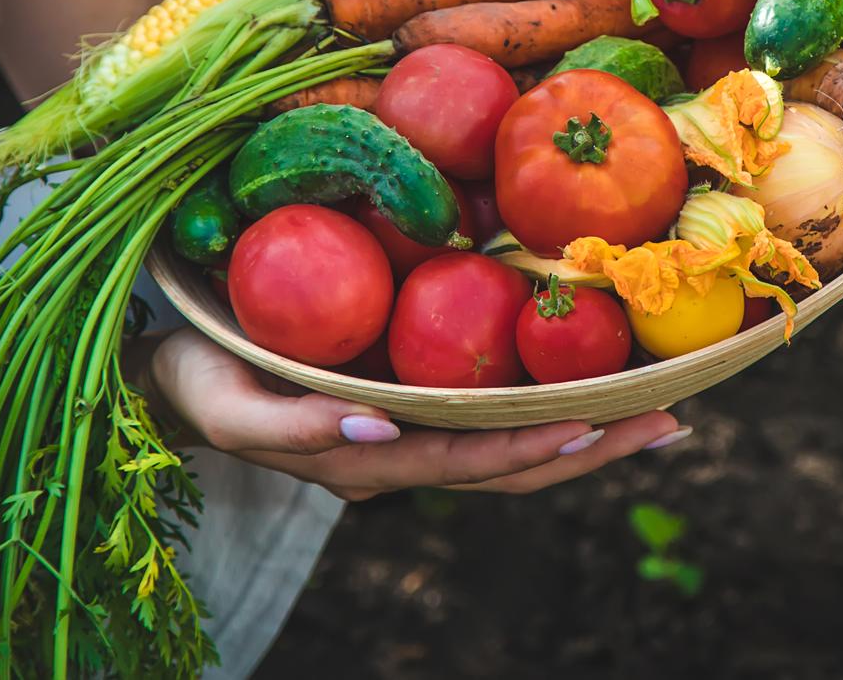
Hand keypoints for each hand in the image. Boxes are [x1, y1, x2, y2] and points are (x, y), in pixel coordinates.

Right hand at [145, 327, 686, 500]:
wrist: (174, 376)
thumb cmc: (200, 378)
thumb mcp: (229, 404)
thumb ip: (295, 427)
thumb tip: (376, 427)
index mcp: (366, 461)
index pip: (464, 462)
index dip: (528, 448)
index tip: (590, 425)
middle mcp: (401, 458)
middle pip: (510, 467)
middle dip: (590, 448)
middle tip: (667, 422)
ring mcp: (411, 437)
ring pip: (511, 451)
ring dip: (588, 435)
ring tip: (661, 415)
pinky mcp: (413, 407)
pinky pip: (492, 421)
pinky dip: (551, 409)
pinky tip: (601, 392)